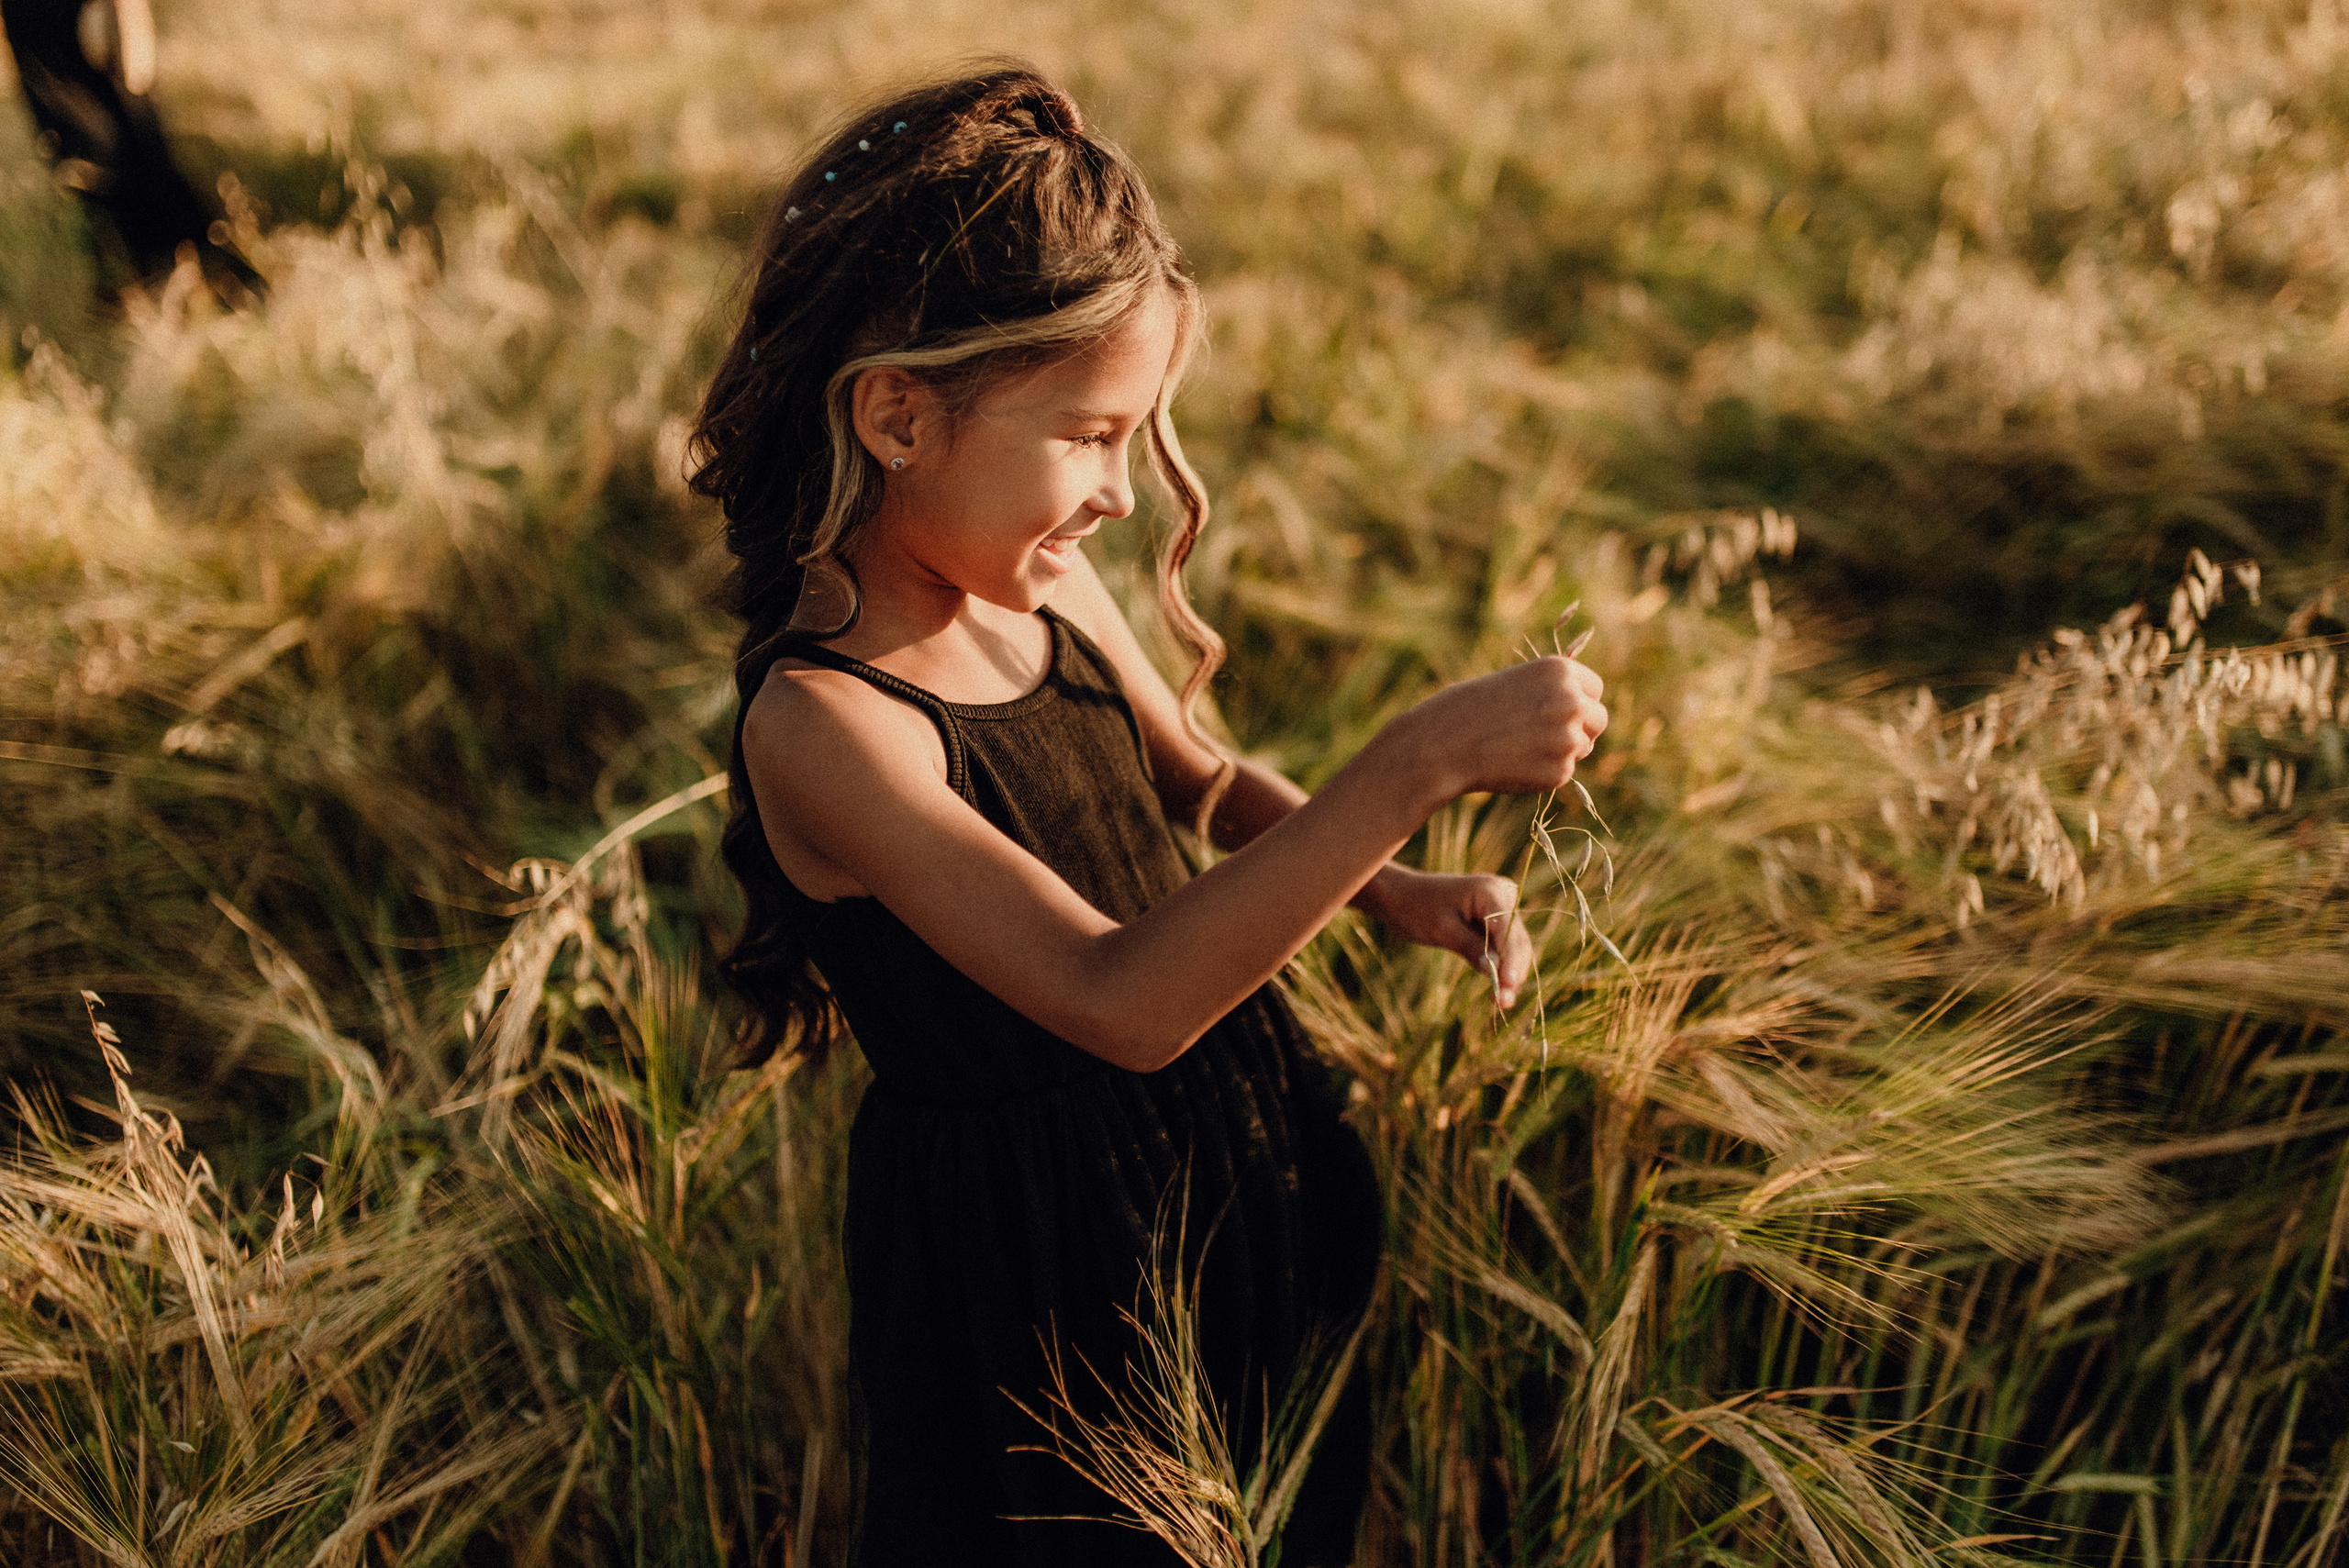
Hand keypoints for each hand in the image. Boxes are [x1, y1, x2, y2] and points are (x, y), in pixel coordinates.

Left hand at [1356, 865, 1533, 1006]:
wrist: (1400, 894)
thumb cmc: (1416, 907)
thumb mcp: (1442, 930)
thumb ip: (1471, 948)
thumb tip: (1495, 972)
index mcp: (1490, 892)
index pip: (1508, 930)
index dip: (1511, 958)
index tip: (1509, 984)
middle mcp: (1502, 896)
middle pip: (1517, 940)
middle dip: (1512, 971)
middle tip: (1505, 1003)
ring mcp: (1500, 908)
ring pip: (1514, 946)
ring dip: (1509, 973)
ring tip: (1501, 1002)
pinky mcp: (1494, 922)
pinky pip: (1503, 946)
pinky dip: (1500, 966)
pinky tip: (1496, 991)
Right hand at [1386, 657, 1608, 807]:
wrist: (1442, 745)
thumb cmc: (1469, 710)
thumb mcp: (1514, 685)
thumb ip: (1551, 694)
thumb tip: (1582, 714)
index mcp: (1560, 671)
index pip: (1595, 688)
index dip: (1580, 699)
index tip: (1564, 710)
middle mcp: (1571, 702)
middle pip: (1599, 719)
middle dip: (1581, 727)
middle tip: (1549, 735)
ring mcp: (1568, 738)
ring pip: (1583, 747)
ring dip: (1562, 750)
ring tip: (1518, 748)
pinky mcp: (1559, 772)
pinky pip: (1562, 773)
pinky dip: (1543, 772)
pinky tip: (1512, 764)